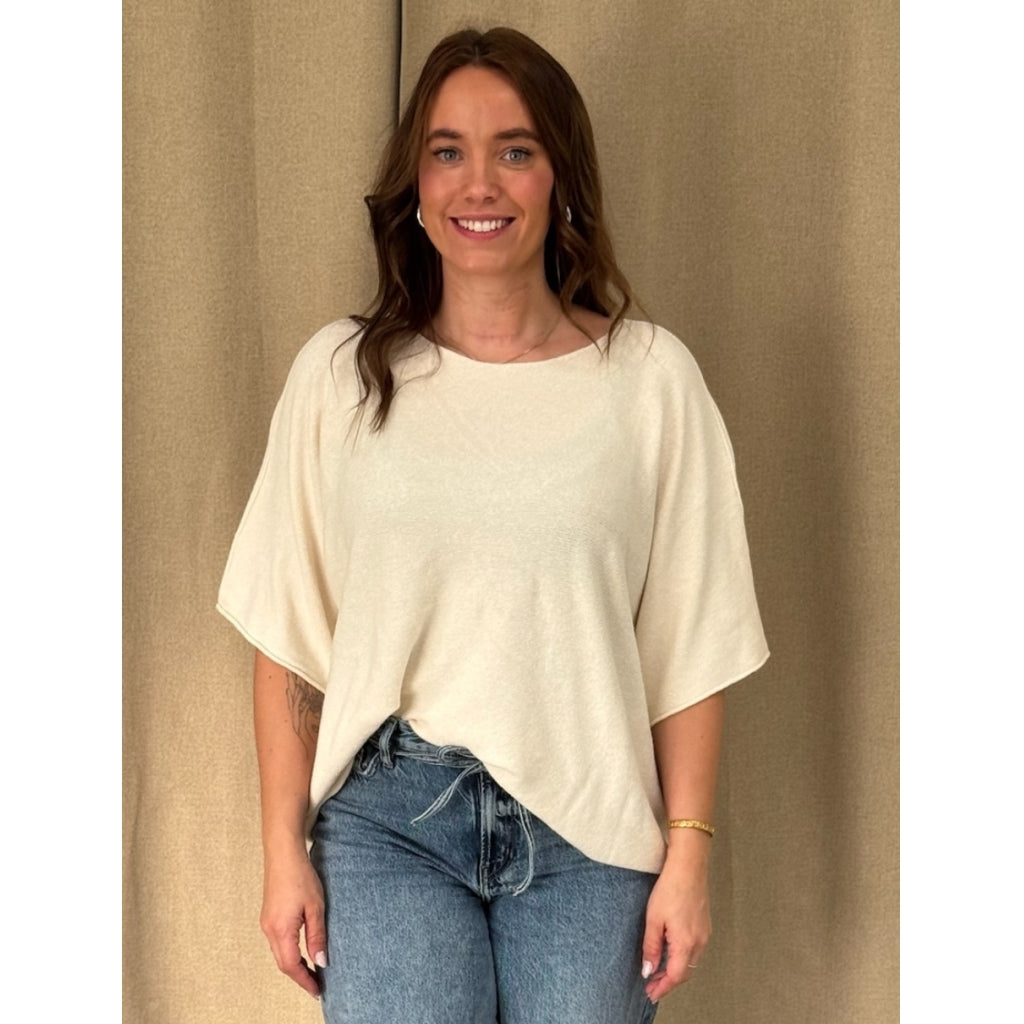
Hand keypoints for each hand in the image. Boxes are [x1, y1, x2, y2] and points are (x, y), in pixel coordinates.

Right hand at [260, 848, 327, 998]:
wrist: (283, 854)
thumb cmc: (301, 877)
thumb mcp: (315, 908)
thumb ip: (317, 936)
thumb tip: (321, 962)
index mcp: (281, 930)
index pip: (292, 966)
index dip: (305, 980)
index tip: (318, 990)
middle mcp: (269, 930)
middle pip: (283, 963)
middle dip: (300, 976)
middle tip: (317, 984)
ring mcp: (266, 923)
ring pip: (279, 953)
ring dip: (294, 964)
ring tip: (312, 970)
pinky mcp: (267, 916)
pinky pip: (277, 942)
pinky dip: (289, 952)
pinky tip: (300, 951)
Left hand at [640, 835, 711, 1003]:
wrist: (689, 866)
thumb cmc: (670, 889)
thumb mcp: (654, 919)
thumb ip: (652, 947)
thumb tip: (648, 970)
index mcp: (686, 943)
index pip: (676, 976)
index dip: (663, 987)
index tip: (651, 993)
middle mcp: (700, 942)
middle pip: (686, 972)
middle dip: (669, 981)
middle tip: (652, 986)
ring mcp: (705, 933)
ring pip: (691, 961)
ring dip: (676, 970)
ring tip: (659, 972)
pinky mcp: (705, 924)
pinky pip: (695, 949)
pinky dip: (683, 957)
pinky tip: (672, 953)